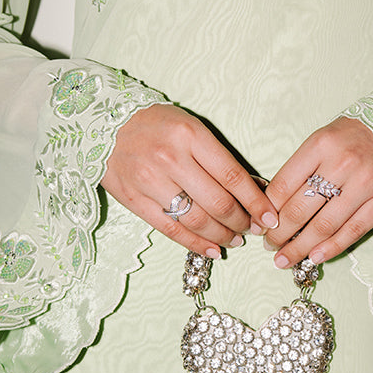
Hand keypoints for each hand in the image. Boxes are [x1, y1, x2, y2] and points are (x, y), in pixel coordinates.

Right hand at [101, 104, 277, 258]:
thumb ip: (218, 157)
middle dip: (242, 222)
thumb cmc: (156, 124)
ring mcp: (150, 182)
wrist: (103, 122)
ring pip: (197, 220)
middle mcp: (171, 159)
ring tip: (235, 239)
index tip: (269, 217)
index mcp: (191, 136)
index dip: (255, 202)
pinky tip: (212, 249)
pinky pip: (171, 230)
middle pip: (218, 203)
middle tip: (252, 229)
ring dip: (222, 236)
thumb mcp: (191, 127)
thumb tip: (252, 189)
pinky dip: (196, 244)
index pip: (232, 176)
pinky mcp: (134, 200)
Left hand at [263, 117, 372, 268]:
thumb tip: (276, 204)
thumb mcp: (326, 137)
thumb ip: (303, 166)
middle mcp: (342, 163)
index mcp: (321, 144)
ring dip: (300, 247)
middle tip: (270, 245)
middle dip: (279, 234)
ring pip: (325, 225)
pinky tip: (316, 257)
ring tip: (285, 259)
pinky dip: (332, 247)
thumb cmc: (359, 134)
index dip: (267, 210)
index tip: (260, 224)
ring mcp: (366, 182)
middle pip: (300, 209)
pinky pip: (353, 230)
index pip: (283, 185)